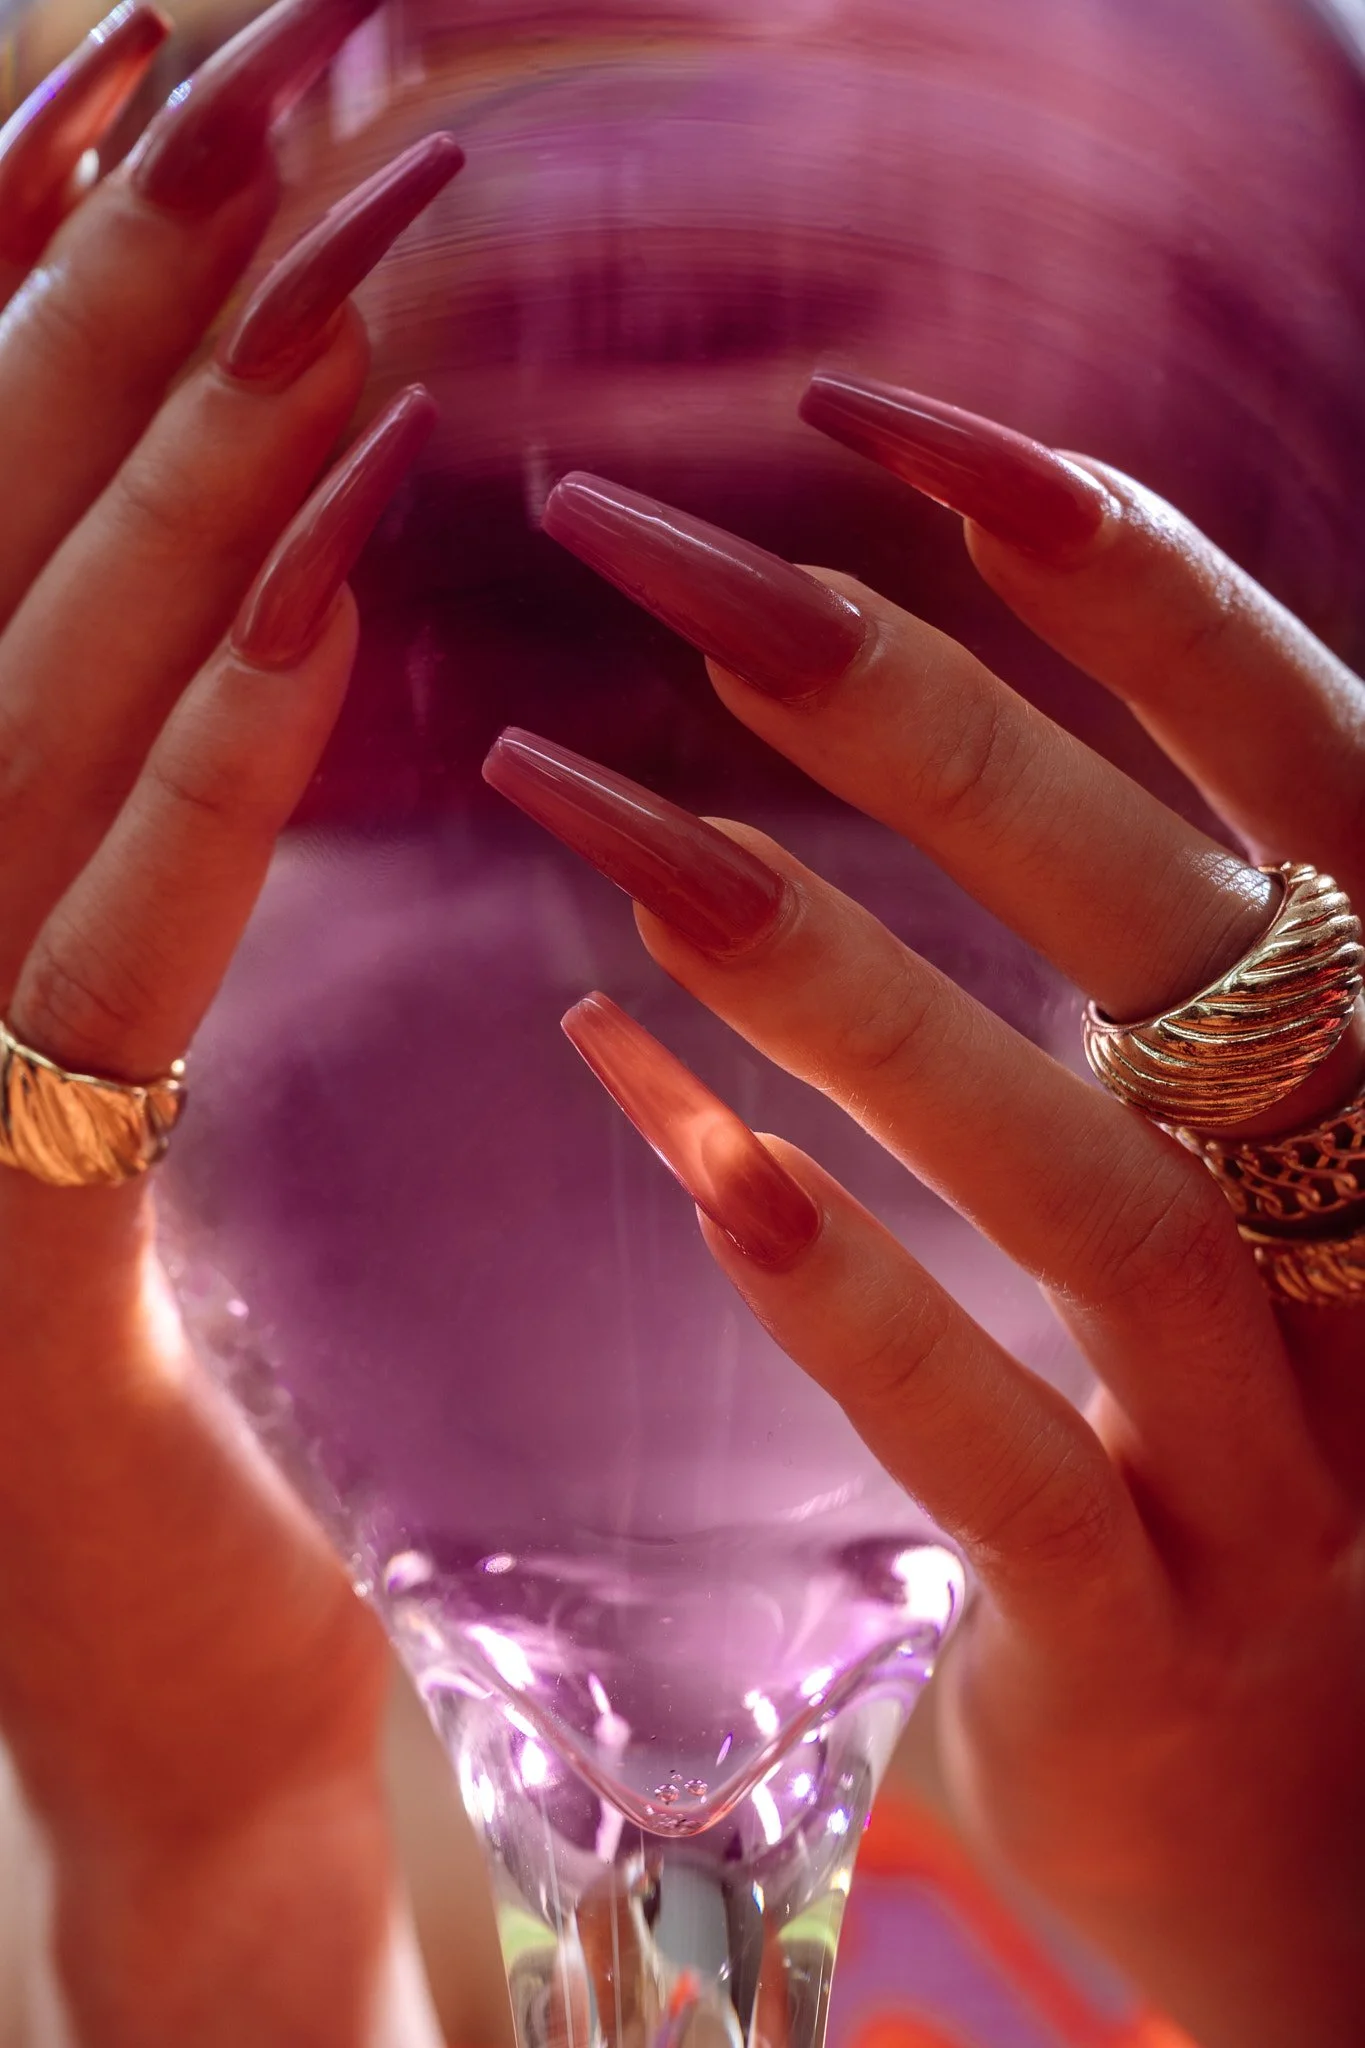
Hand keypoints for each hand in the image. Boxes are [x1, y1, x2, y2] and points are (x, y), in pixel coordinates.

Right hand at [0, 5, 457, 2039]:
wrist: (142, 1714)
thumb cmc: (126, 1413)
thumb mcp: (85, 1087)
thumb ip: (103, 843)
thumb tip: (234, 575)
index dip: (13, 297)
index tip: (135, 87)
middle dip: (110, 306)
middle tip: (259, 67)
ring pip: (26, 717)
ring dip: (189, 469)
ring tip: (344, 245)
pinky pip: (110, 955)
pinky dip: (215, 751)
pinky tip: (339, 568)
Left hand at [482, 384, 1364, 2047]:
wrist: (1334, 1815)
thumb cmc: (1260, 1423)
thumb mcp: (1243, 1155)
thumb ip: (1150, 956)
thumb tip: (924, 707)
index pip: (1296, 748)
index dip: (1106, 569)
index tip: (867, 418)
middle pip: (1170, 918)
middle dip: (900, 706)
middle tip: (633, 551)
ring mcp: (1291, 1447)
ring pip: (1099, 1191)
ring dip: (843, 988)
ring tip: (606, 829)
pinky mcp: (1169, 1638)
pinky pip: (1011, 1461)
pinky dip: (848, 1296)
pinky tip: (669, 1137)